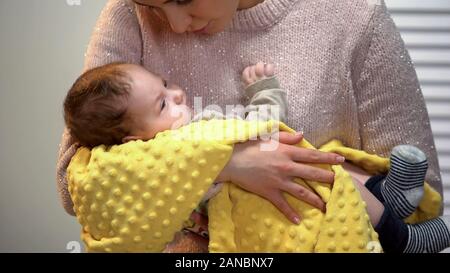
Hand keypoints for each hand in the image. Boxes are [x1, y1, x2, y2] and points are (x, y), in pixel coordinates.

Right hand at [217, 132, 344, 224]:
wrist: (231, 161)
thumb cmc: (249, 146)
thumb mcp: (269, 137)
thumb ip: (287, 137)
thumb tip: (302, 134)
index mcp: (287, 152)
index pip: (312, 155)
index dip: (328, 157)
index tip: (341, 159)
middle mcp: (287, 167)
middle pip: (312, 173)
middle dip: (327, 177)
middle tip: (338, 182)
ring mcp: (279, 181)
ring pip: (302, 192)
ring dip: (315, 199)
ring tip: (325, 205)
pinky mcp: (270, 192)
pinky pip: (283, 204)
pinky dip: (290, 213)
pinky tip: (298, 220)